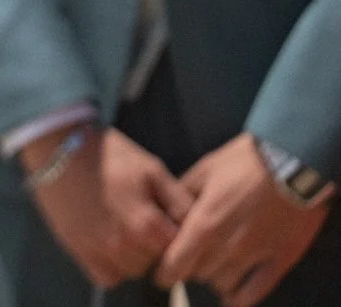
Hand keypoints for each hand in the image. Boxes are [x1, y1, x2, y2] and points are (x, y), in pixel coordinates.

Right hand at [23, 125, 190, 288]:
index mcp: (145, 224)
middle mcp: (122, 244)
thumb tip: (199, 227)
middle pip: (157, 262)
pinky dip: (113, 266)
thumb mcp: (152, 169)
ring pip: (133, 271)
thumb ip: (179, 202)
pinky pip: (107, 276)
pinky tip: (110, 244)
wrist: (57, 145)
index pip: (180, 249)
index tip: (169, 220)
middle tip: (145, 219)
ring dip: (136, 256)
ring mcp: (97, 249)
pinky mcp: (77, 249)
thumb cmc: (110, 154)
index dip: (178, 235)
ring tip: (126, 227)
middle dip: (157, 245)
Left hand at [153, 136, 329, 306]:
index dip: (165, 272)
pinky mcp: (281, 259)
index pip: (176, 263)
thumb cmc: (245, 161)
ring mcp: (256, 255)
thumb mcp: (205, 171)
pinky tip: (233, 297)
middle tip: (191, 259)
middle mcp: (228, 245)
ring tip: (213, 268)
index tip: (161, 274)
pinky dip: (240, 298)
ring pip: (223, 284)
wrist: (292, 161)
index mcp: (205, 223)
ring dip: (214, 278)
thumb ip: (183, 195)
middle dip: (190, 268)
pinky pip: (256, 291)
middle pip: (197, 273)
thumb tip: (166, 211)